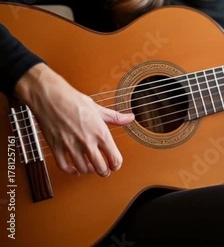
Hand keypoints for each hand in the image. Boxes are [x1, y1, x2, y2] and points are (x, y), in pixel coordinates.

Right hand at [15, 63, 134, 176]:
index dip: (116, 165)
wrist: (49, 95)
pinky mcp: (56, 147)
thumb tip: (130, 118)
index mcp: (100, 132)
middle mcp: (87, 141)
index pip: (114, 158)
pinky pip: (64, 166)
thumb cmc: (73, 100)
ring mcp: (71, 146)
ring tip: (91, 167)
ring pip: (83, 169)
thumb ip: (115, 117)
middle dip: (104, 171)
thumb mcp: (98, 108)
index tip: (115, 165)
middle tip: (104, 170)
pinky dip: (71, 171)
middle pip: (100, 168)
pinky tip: (75, 168)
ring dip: (89, 170)